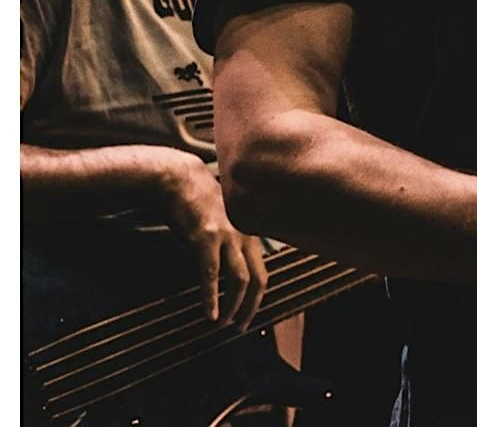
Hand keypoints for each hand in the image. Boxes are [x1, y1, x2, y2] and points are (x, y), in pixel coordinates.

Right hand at [163, 156, 267, 327]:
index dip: (257, 298)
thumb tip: (226, 275)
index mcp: (249, 234)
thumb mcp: (222, 225)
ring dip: (232, 307)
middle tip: (239, 328)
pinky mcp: (206, 238)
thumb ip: (229, 246)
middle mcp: (244, 235)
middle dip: (250, 307)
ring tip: (222, 324)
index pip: (262, 273)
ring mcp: (227, 236)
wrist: (181, 180)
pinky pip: (212, 273)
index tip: (248, 315)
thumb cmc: (198, 205)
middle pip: (257, 279)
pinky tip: (208, 313)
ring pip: (240, 280)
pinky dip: (211, 297)